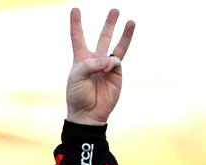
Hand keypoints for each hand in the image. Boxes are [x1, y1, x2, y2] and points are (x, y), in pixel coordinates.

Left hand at [66, 8, 134, 125]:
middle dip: (109, 24)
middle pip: (102, 37)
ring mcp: (107, 66)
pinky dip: (112, 62)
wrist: (88, 114)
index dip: (76, 24)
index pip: (78, 37)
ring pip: (117, 46)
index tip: (75, 9)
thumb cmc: (77, 95)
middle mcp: (95, 60)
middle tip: (115, 10)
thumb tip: (109, 60)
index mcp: (80, 59)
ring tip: (131, 21)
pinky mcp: (117, 74)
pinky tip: (107, 67)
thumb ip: (90, 64)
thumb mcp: (76, 77)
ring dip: (125, 34)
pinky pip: (116, 61)